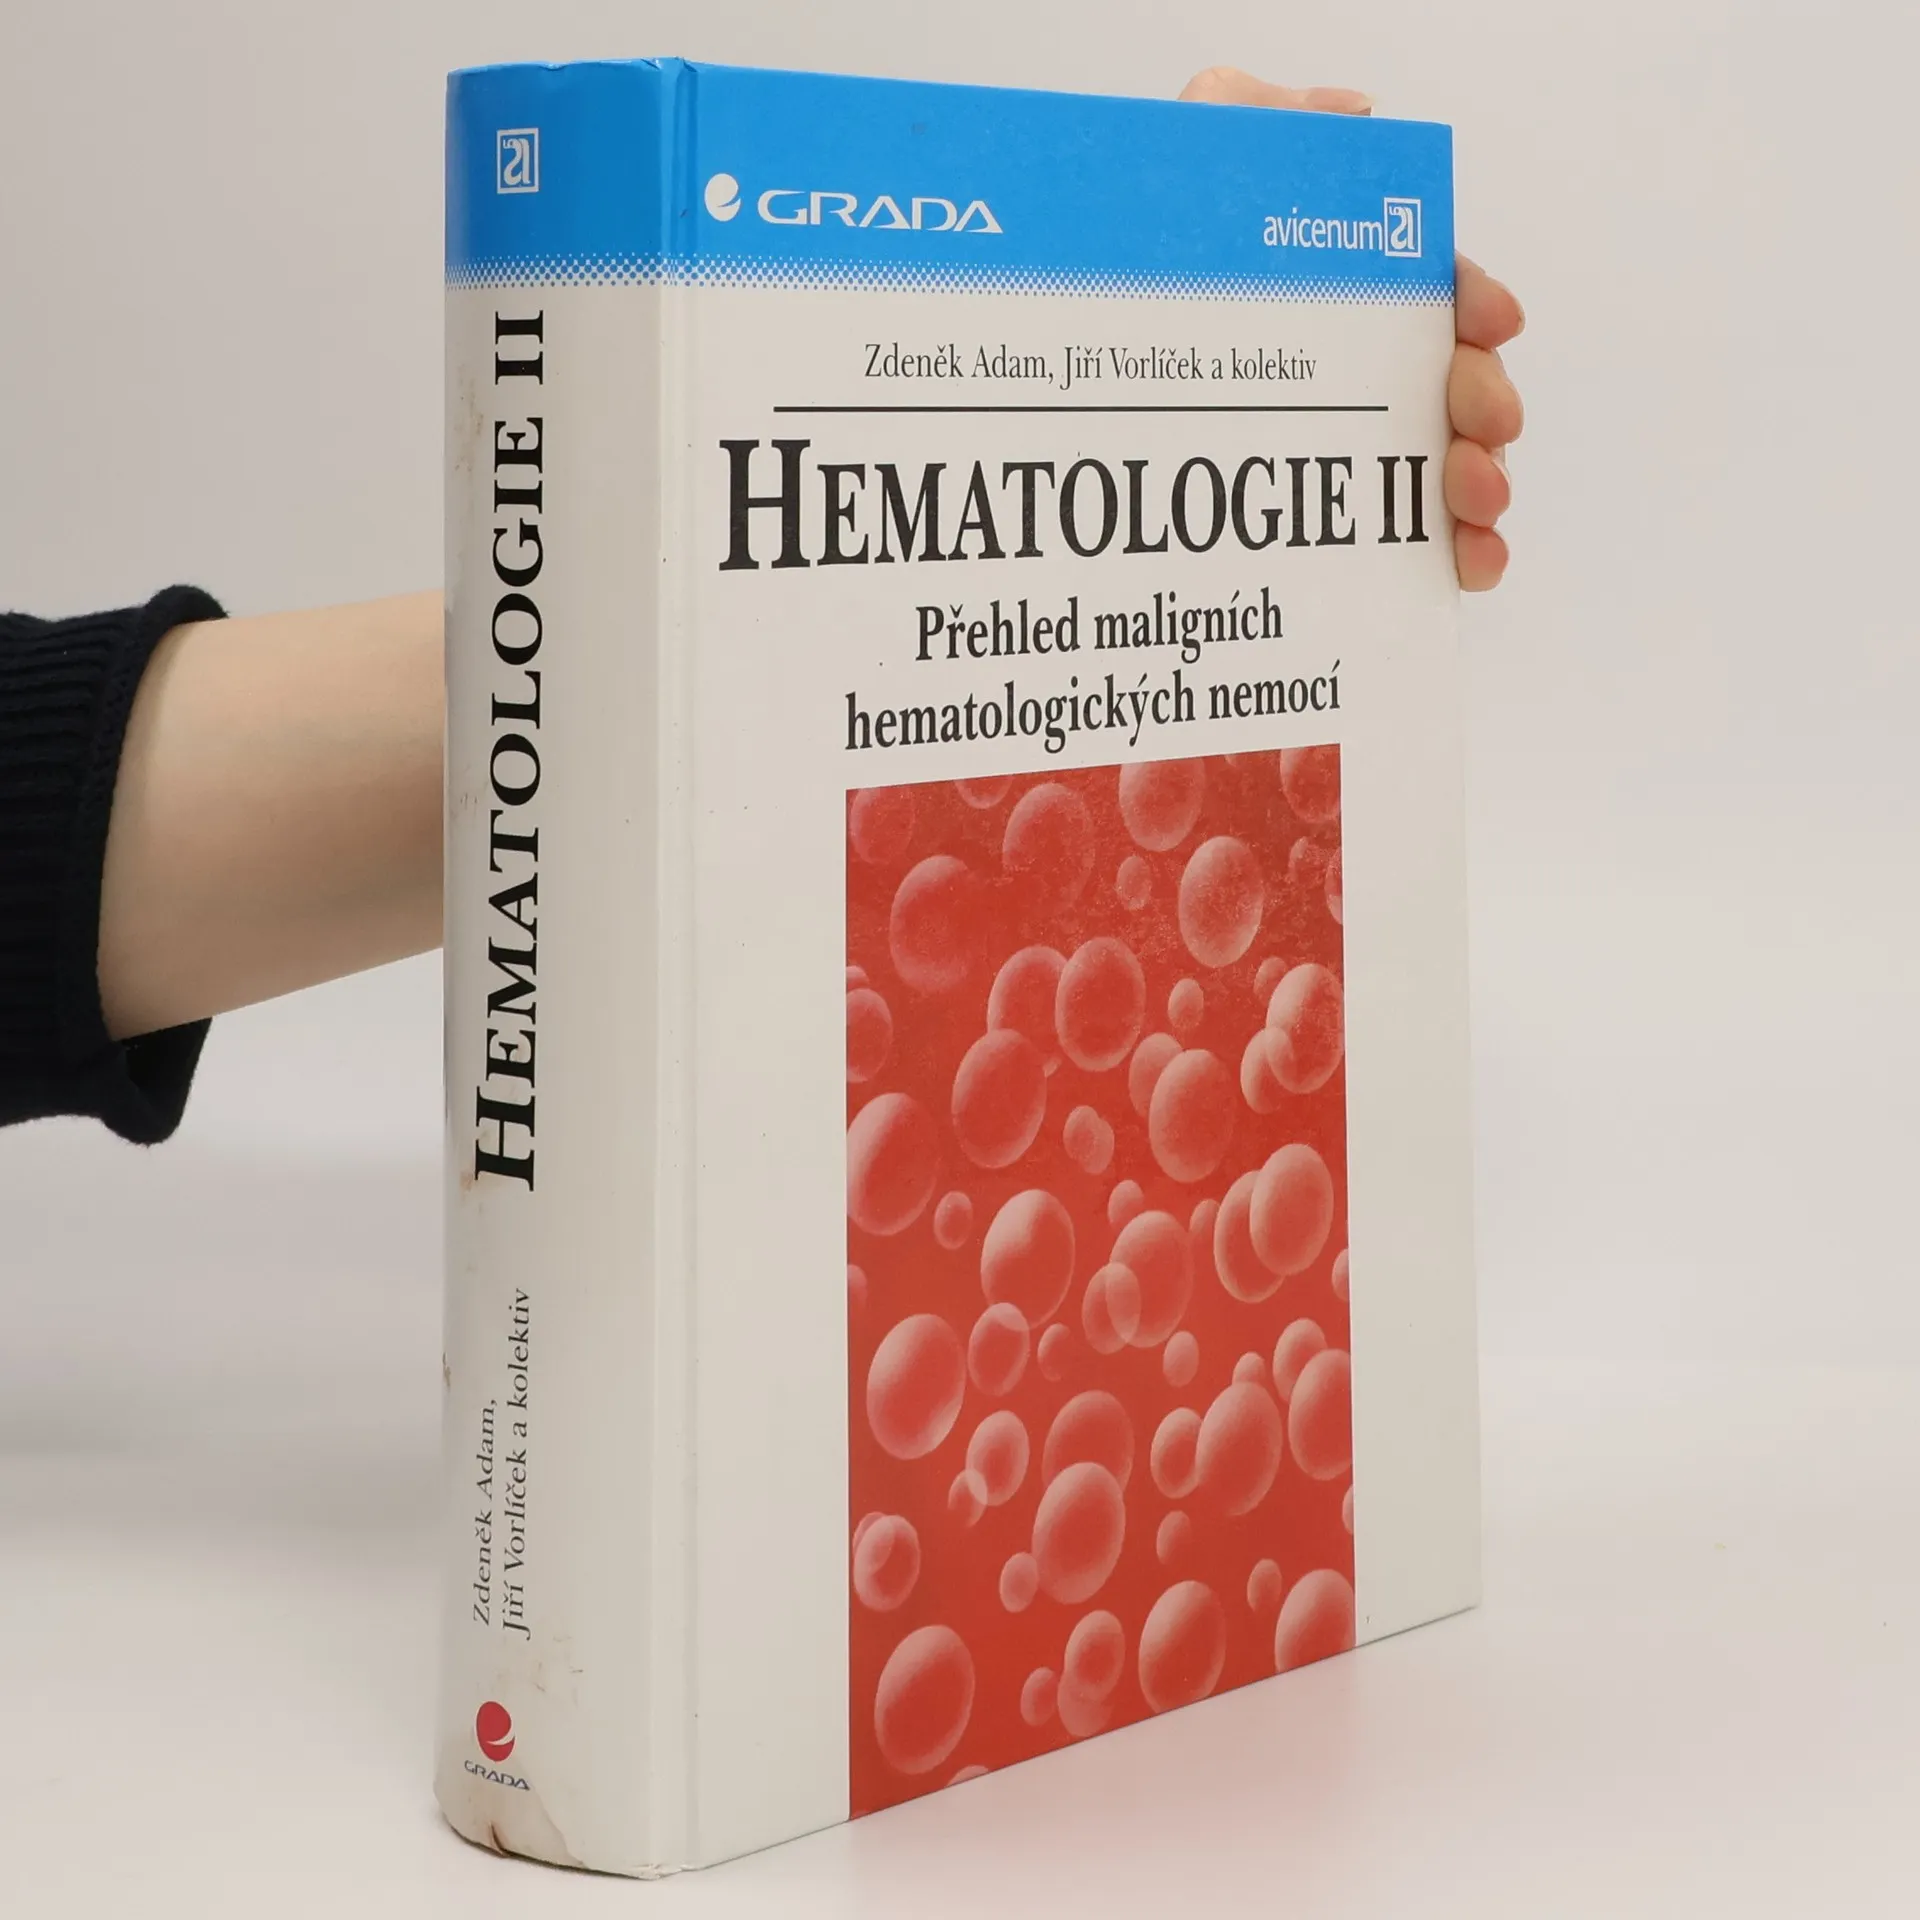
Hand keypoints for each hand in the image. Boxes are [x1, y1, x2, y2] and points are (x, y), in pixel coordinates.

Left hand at [1179, 68, 1523, 590]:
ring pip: (1448, 464)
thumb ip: (1262, 121)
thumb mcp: (1186, 168)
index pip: (1432, 290)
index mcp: (1345, 297)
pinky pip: (1410, 543)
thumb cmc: (1135, 262)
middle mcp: (1361, 374)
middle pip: (1455, 383)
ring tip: (1476, 499)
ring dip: (1482, 480)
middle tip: (1483, 424)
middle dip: (1486, 400)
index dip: (1473, 301)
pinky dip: (1458, 552)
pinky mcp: (1329, 526)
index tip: (1490, 320)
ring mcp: (1351, 452)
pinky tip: (1471, 564)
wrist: (1051, 363)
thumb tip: (1354, 117)